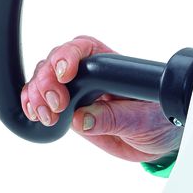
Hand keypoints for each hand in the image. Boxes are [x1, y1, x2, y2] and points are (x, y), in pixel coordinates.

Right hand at [19, 35, 183, 163]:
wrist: (159, 142)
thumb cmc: (158, 122)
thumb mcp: (142, 121)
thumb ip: (114, 118)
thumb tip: (82, 119)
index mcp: (111, 67)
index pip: (84, 49)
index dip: (68, 57)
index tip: (65, 75)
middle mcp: (90, 75)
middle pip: (55, 62)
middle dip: (47, 80)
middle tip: (55, 104)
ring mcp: (76, 92)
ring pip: (44, 80)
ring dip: (36, 94)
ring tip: (45, 114)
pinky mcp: (69, 110)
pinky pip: (42, 101)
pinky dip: (32, 105)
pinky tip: (34, 114)